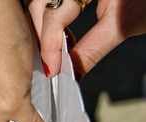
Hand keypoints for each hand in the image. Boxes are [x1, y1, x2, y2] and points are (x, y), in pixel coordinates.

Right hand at [29, 0, 145, 78]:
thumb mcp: (123, 23)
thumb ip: (93, 48)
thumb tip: (71, 74)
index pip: (54, 13)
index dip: (50, 43)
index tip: (53, 69)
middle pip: (40, 6)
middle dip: (41, 37)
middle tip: (51, 65)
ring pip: (40, 5)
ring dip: (43, 31)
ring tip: (56, 54)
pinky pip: (49, 3)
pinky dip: (51, 22)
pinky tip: (61, 39)